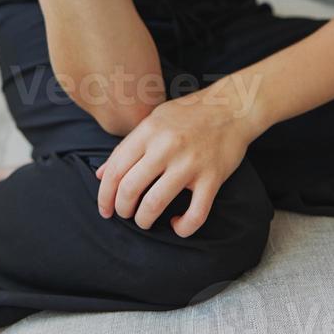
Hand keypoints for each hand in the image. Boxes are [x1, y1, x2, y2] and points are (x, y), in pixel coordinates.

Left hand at [94, 77, 256, 237]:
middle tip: (125, 214)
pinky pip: (194, 214)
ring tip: (144, 220)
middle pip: (130, 188)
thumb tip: (101, 175)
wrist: (232, 106)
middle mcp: (166, 147)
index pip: (115, 170)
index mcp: (148, 131)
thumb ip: (127, 146)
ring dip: (144, 220)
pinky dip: (182, 227)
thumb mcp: (154, 120)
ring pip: (155, 204)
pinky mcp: (212, 178)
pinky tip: (177, 224)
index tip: (105, 209)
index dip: (104, 195)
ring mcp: (190, 163)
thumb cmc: (189, 114)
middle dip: (122, 209)